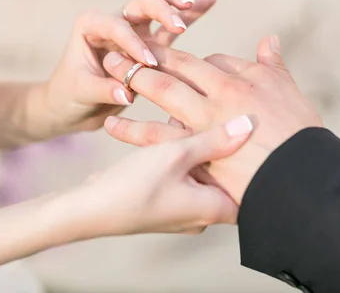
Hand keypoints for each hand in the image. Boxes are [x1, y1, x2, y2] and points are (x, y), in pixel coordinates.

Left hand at [40, 0, 216, 135]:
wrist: (73, 105)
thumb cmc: (69, 94)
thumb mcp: (80, 92)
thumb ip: (104, 89)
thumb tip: (128, 94)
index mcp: (91, 25)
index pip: (116, 26)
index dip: (133, 42)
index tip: (148, 64)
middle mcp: (113, 21)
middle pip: (140, 4)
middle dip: (160, 10)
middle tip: (178, 25)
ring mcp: (134, 30)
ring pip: (158, 7)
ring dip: (176, 4)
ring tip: (195, 3)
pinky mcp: (149, 44)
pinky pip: (170, 27)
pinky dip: (189, 14)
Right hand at [68, 115, 252, 237]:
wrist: (91, 208)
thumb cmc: (134, 186)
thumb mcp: (177, 154)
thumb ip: (214, 139)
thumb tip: (247, 125)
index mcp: (214, 209)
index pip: (248, 187)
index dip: (249, 160)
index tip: (246, 135)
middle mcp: (202, 216)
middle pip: (224, 178)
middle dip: (218, 151)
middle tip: (212, 124)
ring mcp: (182, 212)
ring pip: (201, 176)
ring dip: (195, 153)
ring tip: (184, 128)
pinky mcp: (165, 205)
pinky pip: (182, 180)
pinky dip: (180, 161)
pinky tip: (168, 141)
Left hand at [101, 36, 322, 203]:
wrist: (299, 177)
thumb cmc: (299, 136)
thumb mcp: (289, 92)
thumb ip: (273, 65)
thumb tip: (269, 40)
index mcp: (239, 80)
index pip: (207, 61)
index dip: (188, 61)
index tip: (173, 62)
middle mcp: (216, 96)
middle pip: (176, 68)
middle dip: (149, 56)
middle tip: (123, 48)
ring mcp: (201, 123)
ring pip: (161, 93)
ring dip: (134, 78)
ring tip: (110, 69)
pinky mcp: (192, 152)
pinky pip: (154, 137)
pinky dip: (131, 128)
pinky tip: (111, 123)